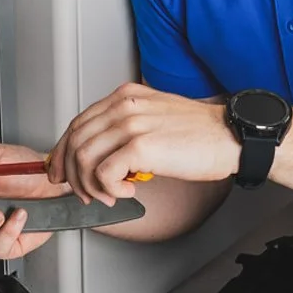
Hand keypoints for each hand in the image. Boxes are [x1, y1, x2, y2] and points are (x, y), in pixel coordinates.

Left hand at [52, 83, 237, 204]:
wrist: (231, 137)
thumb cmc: (200, 133)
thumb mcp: (156, 117)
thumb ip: (127, 127)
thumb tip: (101, 153)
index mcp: (126, 97)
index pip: (78, 123)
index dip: (63, 151)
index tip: (60, 170)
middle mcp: (124, 106)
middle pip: (75, 141)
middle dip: (72, 174)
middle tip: (84, 192)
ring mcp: (131, 125)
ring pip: (84, 159)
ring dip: (90, 185)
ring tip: (109, 195)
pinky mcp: (141, 147)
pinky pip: (104, 174)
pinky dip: (109, 189)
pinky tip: (126, 192)